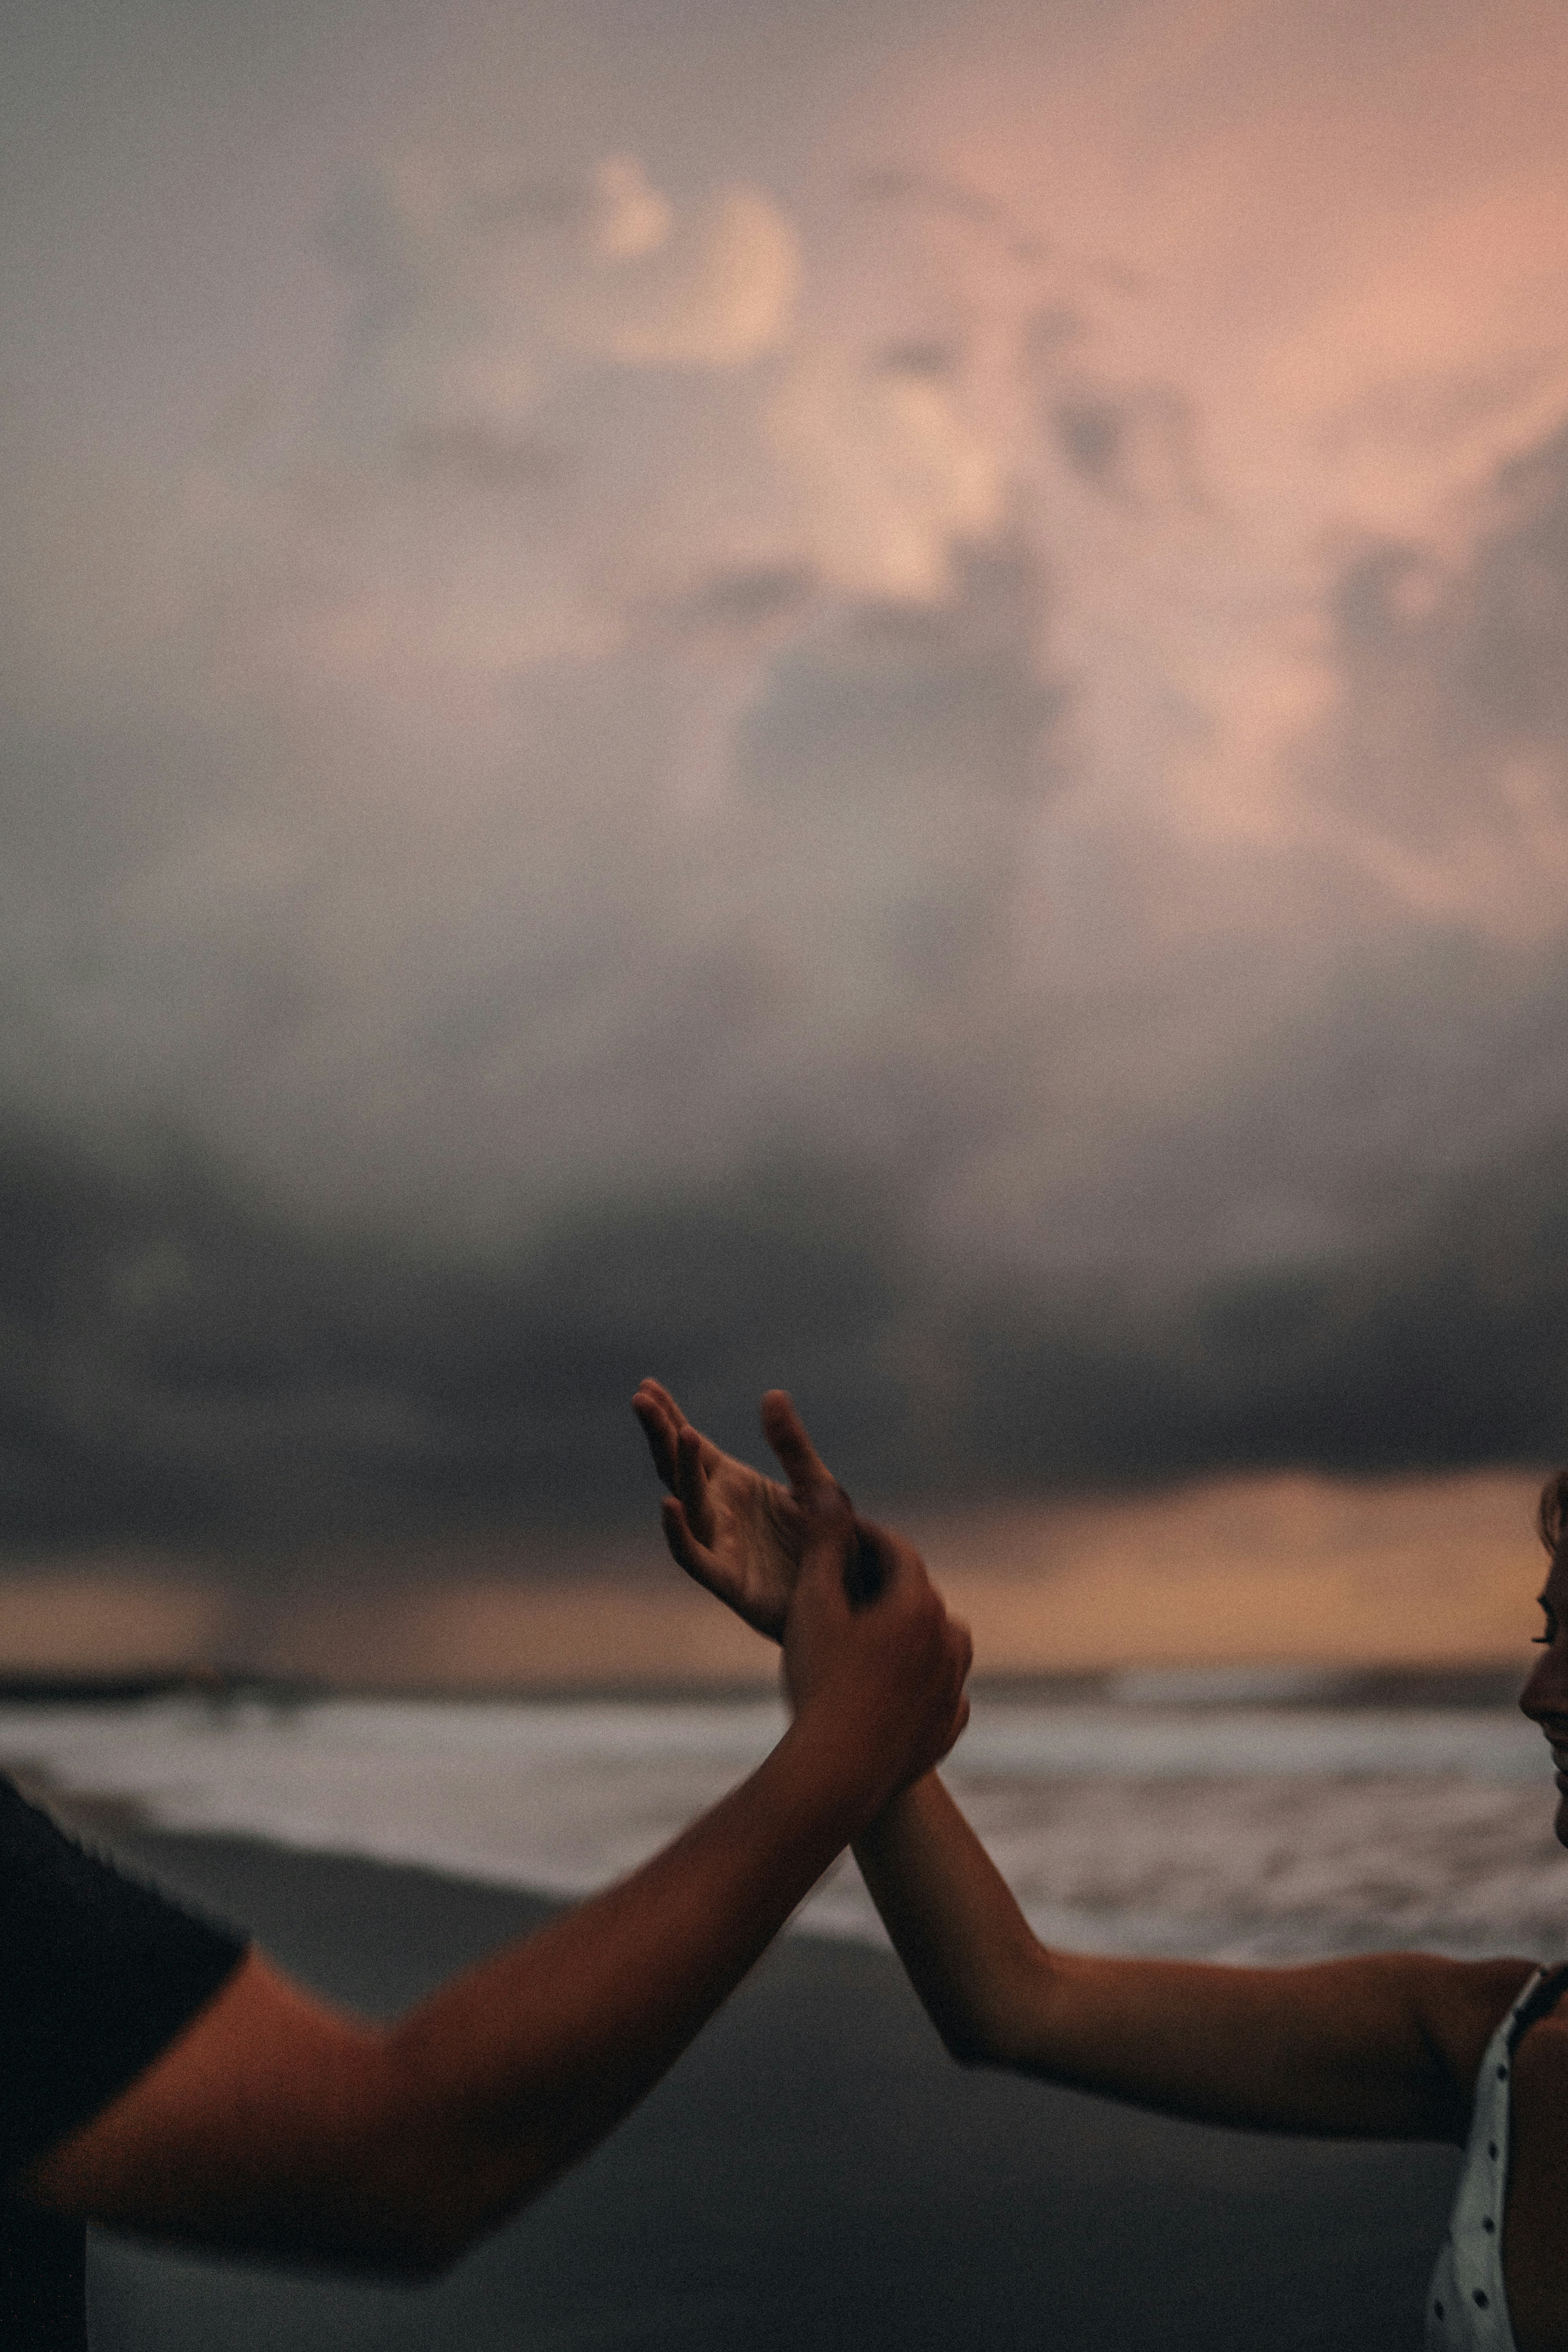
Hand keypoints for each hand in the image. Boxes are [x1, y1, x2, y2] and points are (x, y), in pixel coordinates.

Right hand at [633, 1379, 817, 1638]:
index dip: (668, 1416)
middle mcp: (718, 1512)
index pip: (691, 1445)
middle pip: (678, 1467)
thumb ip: (792, 1446)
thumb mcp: (817, 1487)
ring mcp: (720, 1545)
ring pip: (687, 1501)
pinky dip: (679, 1533)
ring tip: (679, 1432)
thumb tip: (771, 1394)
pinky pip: (696, 1558)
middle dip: (660, 1433)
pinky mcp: (730, 1582)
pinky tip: (671, 1504)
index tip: (647, 1385)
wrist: (850, 1607)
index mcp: (732, 1485)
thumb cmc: (828, 1547)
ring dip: (678, 1467)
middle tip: (641, 1399)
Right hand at [782, 1476, 971, 1818]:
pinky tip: (891, 1686)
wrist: (837, 1775)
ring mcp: (953, 1688)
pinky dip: (920, 1681)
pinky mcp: (947, 1728)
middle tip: (845, 1582)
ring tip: (872, 1634)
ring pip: (938, 1641)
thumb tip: (826, 1488)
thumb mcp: (813, 1604)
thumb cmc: (820, 1683)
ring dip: (910, 1631)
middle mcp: (950, 1641)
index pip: (897, 1551)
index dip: (864, 1537)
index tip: (836, 1534)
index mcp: (920, 1605)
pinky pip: (942, 1691)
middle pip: (918, 1595)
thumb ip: (824, 1542)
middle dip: (885, 1583)